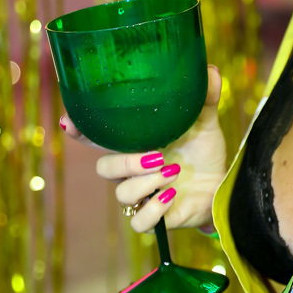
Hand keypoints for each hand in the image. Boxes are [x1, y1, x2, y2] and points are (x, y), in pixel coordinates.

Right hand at [59, 65, 227, 233]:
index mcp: (136, 144)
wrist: (223, 183)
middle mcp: (133, 171)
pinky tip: (171, 195)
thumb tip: (210, 70)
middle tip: (156, 155)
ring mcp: (143, 195)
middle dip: (125, 162)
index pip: (99, 138)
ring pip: (122, 194)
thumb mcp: (204, 122)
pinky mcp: (156, 218)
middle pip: (104, 168)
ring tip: (174, 171)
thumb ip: (205, 98)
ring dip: (147, 182)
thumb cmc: (204, 151)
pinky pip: (139, 222)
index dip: (80, 132)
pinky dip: (153, 210)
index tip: (69, 122)